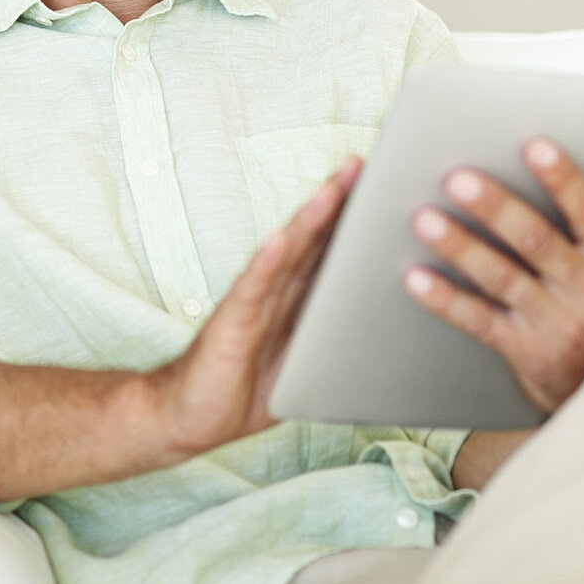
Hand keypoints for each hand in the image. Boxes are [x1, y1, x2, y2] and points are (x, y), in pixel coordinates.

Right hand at [147, 156, 359, 458]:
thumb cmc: (249, 389)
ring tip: (331, 189)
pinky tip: (278, 240)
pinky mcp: (231, 322)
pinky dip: (266, 262)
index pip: (330, 249)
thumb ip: (339, 341)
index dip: (357, 218)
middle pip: (312, 237)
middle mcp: (276, 289)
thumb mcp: (308, 363)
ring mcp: (253, 301)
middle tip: (362, 165)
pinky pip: (251, 288)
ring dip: (309, 219)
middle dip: (338, 201)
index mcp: (297, 296)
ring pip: (285, 253)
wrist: (188, 419)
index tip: (387, 185)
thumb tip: (395, 337)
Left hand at [403, 138, 583, 415]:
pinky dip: (447, 300)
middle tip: (457, 177)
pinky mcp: (527, 352)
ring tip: (426, 218)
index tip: (533, 147)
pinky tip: (416, 278)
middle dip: (495, 206)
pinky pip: (480, 322)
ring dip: (462, 247)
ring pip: (502, 277)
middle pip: (535, 240)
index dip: (563, 179)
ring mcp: (557, 323)